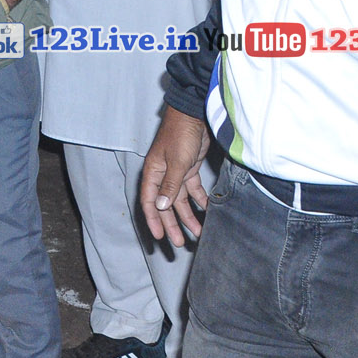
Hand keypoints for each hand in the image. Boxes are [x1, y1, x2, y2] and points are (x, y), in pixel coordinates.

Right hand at [140, 106, 211, 244]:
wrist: (194, 115)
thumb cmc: (180, 134)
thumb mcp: (177, 162)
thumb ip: (170, 185)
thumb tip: (160, 207)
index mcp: (153, 173)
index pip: (149, 201)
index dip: (153, 220)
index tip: (159, 237)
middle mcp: (162, 175)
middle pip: (165, 205)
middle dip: (172, 224)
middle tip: (180, 243)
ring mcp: (176, 173)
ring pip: (180, 200)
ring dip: (188, 216)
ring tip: (198, 232)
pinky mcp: (190, 169)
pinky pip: (193, 191)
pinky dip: (200, 201)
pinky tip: (208, 212)